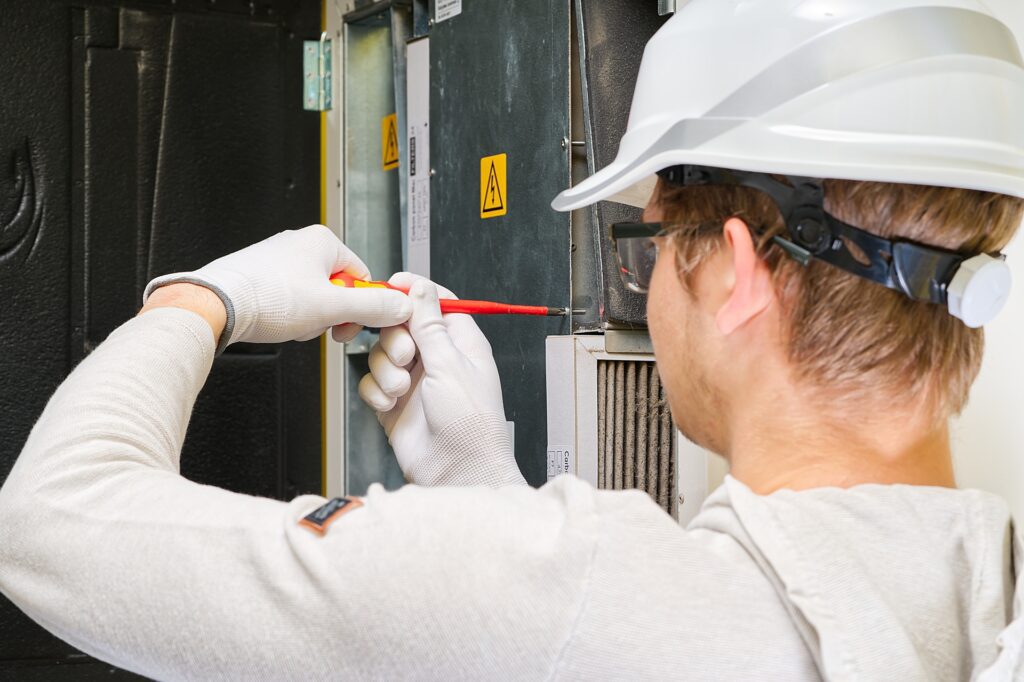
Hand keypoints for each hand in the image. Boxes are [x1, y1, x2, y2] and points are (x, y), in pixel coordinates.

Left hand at [143, 225, 411, 351]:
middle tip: (321, 326)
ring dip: (310, 318)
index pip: (364, 275)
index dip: (362, 306)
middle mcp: (300, 244)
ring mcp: (278, 259)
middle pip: (338, 287)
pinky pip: (289, 299)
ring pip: (313, 296)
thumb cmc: (267, 298)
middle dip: (332, 314)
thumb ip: (372, 307)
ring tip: (293, 324)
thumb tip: (400, 306)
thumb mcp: (332, 307)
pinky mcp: (261, 275)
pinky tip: (278, 323)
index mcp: (323, 242)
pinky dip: (288, 315)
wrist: (217, 305)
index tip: (354, 323)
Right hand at [358, 273, 525, 486]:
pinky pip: (372, 383)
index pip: (435, 302)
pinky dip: (376, 392)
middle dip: (394, 339)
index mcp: (461, 342)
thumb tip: (420, 287)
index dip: (413, 292)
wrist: (457, 471)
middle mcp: (437, 359)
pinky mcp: (395, 403)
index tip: (392, 286)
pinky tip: (390, 405)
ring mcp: (414, 381)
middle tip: (405, 357)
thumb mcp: (450, 365)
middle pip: (400, 326)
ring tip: (401, 390)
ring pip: (381, 354)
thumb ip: (429, 324)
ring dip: (385, 370)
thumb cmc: (471, 423)